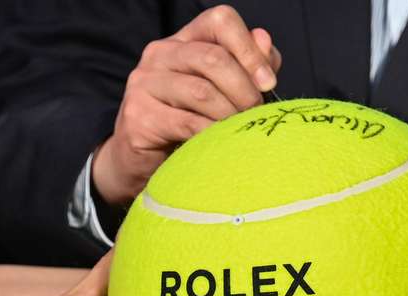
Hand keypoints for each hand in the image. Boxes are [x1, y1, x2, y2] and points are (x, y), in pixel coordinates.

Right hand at [93, 5, 282, 203]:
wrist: (147, 162)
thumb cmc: (192, 125)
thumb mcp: (224, 92)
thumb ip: (247, 66)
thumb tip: (263, 40)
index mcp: (184, 41)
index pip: (219, 22)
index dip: (249, 50)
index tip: (268, 82)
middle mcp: (160, 54)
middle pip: (214, 58)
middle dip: (244, 91)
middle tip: (255, 115)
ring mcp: (145, 83)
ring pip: (202, 92)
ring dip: (230, 116)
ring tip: (239, 131)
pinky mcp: (139, 116)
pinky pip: (188, 124)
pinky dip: (212, 136)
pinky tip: (220, 144)